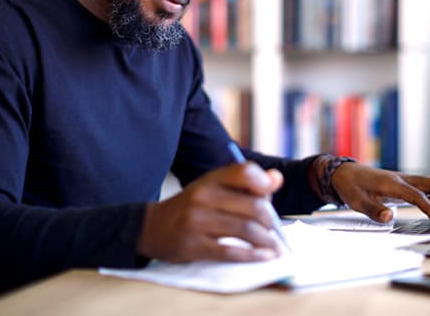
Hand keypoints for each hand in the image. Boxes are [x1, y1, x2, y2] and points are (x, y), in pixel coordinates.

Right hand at [136, 163, 283, 262]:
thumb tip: (277, 179)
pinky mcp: (193, 245)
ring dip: (266, 241)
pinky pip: (230, 252)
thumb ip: (245, 184)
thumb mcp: (214, 188)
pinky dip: (252, 256)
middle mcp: (203, 196)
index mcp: (211, 179)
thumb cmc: (193, 207)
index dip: (264, 184)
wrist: (153, 227)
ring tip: (274, 247)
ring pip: (245, 230)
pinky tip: (263, 257)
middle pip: (253, 206)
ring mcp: (196, 221)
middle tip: (275, 231)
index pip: (244, 172)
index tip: (271, 198)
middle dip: (270, 222)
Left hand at [331, 164, 429, 225]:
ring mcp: (405, 180)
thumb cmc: (350, 186)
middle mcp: (401, 179)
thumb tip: (389, 217)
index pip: (417, 195)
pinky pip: (427, 188)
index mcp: (391, 183)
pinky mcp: (405, 184)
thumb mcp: (356, 201)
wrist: (344, 173)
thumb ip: (373, 209)